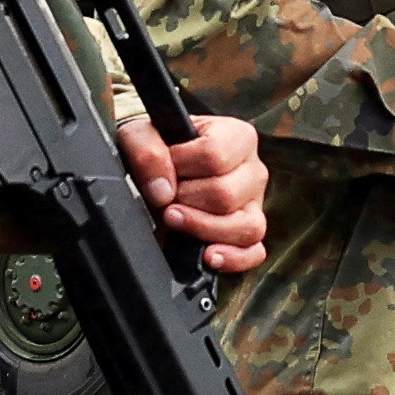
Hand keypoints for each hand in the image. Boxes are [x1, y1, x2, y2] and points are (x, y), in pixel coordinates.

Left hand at [119, 113, 266, 277]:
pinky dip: (233, 258)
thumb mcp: (141, 136)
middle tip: (166, 197)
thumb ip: (147, 151)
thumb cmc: (157, 148)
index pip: (215, 155)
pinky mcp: (248, 233)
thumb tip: (162, 191)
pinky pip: (253, 252)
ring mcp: (254, 204)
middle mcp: (253, 170)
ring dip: (202, 228)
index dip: (181, 165)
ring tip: (174, 220)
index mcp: (238, 136)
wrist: (156, 169)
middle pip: (226, 194)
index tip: (165, 167)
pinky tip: (209, 256)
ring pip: (245, 227)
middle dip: (187, 199)